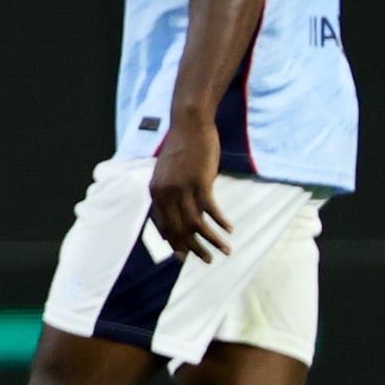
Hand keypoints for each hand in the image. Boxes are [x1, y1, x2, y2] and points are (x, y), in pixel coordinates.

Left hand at [147, 119, 232, 263]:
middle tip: (207, 260)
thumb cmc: (181, 148)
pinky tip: (230, 230)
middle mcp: (165, 193)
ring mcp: (181, 189)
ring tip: (225, 251)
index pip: (162, 226)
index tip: (183, 256)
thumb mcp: (168, 173)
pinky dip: (220, 222)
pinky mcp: (200, 182)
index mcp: (155, 192)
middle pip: (179, 230)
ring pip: (196, 224)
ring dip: (211, 241)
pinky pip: (211, 210)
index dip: (173, 243)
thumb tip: (181, 213)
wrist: (189, 124)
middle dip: (193, 249)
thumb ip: (170, 193)